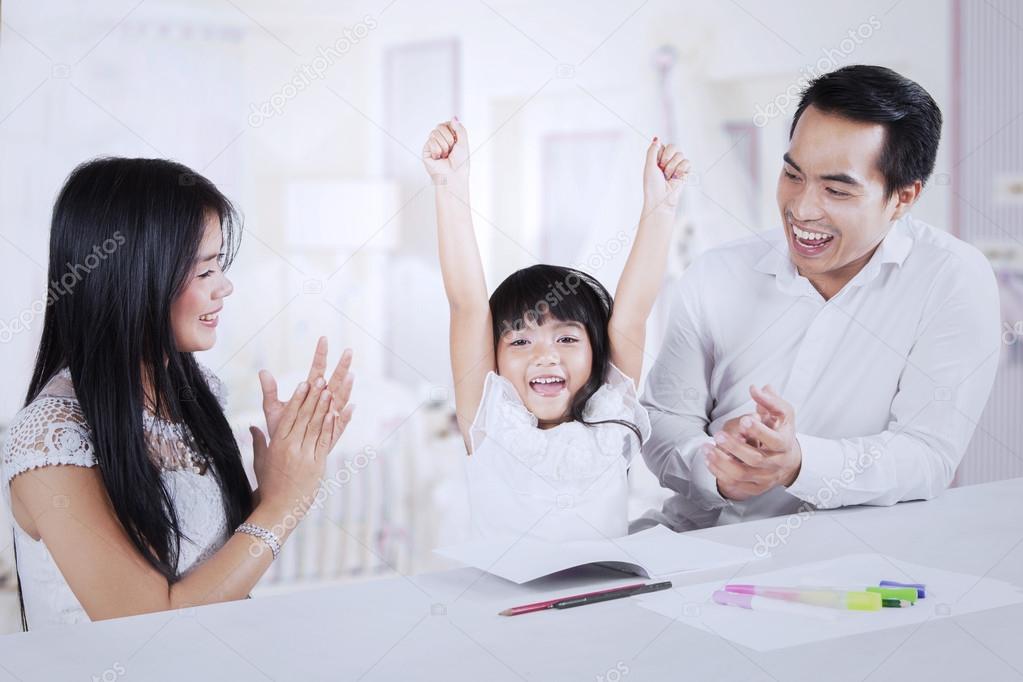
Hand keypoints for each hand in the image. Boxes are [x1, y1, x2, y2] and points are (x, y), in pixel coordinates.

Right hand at [250, 375, 353, 517]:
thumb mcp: (260, 460)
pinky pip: (324, 442)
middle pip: (303, 417)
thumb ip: (259, 441)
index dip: (297, 398)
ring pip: (315, 427)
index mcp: (277, 444)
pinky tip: (335, 413)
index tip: (303, 383)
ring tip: (329, 390)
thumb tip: (252, 427)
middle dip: (312, 397)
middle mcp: (290, 447)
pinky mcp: (317, 465)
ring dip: (323, 407)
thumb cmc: (269, 484)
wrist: (279, 508)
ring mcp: (304, 456)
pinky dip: (330, 426)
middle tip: (320, 379)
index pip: (288, 416)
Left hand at [258, 337, 353, 442]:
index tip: (323, 338)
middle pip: (334, 380)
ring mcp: (329, 415)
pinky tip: (350, 408)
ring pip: (341, 399)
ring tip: (351, 375)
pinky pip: (340, 424)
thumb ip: (269, 391)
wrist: (286, 454)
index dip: (320, 354)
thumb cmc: (282, 430)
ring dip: (346, 387)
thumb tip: (262, 371)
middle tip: (349, 351)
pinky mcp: (332, 432)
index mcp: (310, 392)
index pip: (317, 368)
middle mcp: (323, 401)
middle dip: (342, 365)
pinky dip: (345, 416)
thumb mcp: (273, 409)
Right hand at [422, 118, 468, 186]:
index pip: (448, 123)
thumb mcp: (464, 143)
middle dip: (448, 139)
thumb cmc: (460, 162)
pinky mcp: (426, 150)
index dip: (453, 132)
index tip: (456, 142)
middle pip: (440, 126)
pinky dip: (437, 150)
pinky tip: (438, 158)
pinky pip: (431, 141)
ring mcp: (433, 143)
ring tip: (445, 156)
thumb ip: (460, 129)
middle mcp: (441, 138)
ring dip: (443, 146)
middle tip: (450, 151)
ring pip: (435, 133)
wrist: (453, 176)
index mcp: (450, 136)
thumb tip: (454, 117)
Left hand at [643, 137, 689, 212]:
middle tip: (662, 169)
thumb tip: (657, 138)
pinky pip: (687, 162)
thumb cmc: (652, 185)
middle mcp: (668, 160)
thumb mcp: (649, 165)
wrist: (661, 199)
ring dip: (672, 167)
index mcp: (658, 158)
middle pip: (673, 146)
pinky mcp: (686, 171)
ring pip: (680, 154)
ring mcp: (677, 165)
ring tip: (668, 177)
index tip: (656, 165)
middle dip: (667, 158)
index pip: (663, 145)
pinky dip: (680, 170)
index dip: (660, 154)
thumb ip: (652, 151)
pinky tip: (676, 178)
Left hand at [706, 385, 801, 500]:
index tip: (744, 420)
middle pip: (755, 459)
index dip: (759, 431)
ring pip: (742, 474)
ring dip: (721, 462)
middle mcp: (776, 464)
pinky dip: (720, 473)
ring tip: (706, 449)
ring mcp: (766, 478)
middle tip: (718, 435)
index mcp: (785, 445)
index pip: (774, 441)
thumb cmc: (781, 432)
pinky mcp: (755, 488)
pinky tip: (709, 461)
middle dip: (734, 447)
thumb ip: (770, 400)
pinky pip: (735, 484)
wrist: (789, 461)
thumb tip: (756, 388)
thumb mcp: (782, 414)